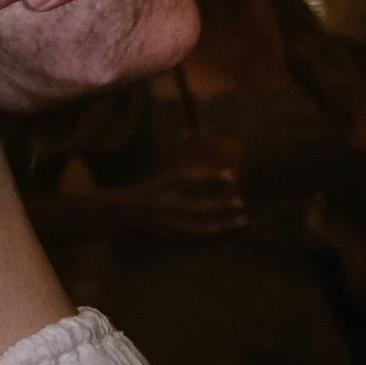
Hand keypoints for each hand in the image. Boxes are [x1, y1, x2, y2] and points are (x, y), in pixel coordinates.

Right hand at [116, 162, 245, 237]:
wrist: (123, 212)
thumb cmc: (144, 189)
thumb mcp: (159, 173)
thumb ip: (176, 156)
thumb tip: (189, 131)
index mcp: (161, 185)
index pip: (187, 180)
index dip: (209, 177)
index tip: (230, 175)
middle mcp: (165, 204)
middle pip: (197, 207)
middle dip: (219, 206)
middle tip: (240, 202)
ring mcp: (168, 221)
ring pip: (199, 225)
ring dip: (222, 224)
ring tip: (241, 219)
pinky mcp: (170, 233)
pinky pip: (195, 232)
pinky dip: (211, 229)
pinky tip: (225, 226)